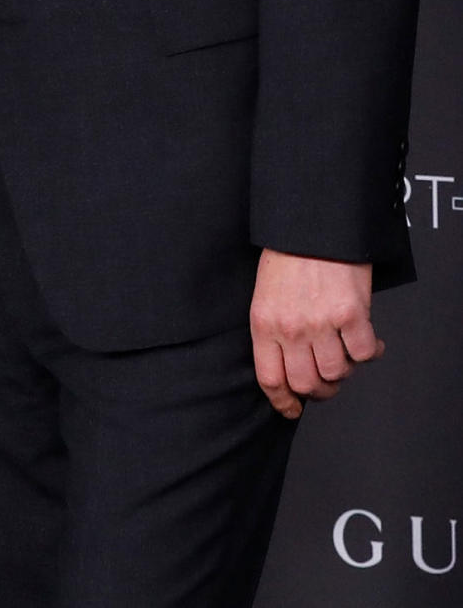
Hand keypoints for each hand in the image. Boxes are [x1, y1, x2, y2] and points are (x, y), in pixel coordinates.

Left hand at [249, 248, 381, 419]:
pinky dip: (368, 352)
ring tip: (345, 353)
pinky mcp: (350, 314)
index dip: (283, 401)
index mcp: (263, 322)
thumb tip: (290, 364)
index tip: (293, 409)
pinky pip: (362, 354)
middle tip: (327, 378)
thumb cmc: (288, 253)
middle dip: (319, 389)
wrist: (312, 223)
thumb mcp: (266, 293)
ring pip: (336, 373)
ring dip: (344, 369)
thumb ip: (275, 328)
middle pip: (306, 384)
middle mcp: (290, 328)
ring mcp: (320, 322)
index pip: (270, 379)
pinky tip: (368, 340)